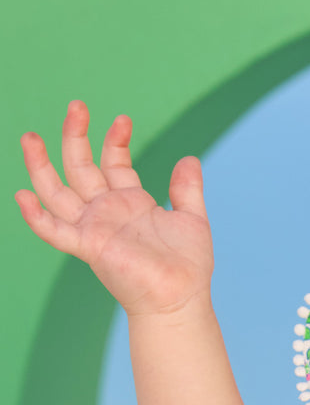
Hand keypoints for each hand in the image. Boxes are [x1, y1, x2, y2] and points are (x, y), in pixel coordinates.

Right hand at [14, 100, 212, 316]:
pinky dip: (36, 217)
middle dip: (75, 136)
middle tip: (76, 105)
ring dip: (41, 166)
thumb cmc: (188, 266)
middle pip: (79, 167)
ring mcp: (94, 228)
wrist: (182, 299)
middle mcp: (106, 211)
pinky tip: (21, 196)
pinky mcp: (89, 248)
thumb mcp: (192, 218)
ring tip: (30, 137)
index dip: (114, 140)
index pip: (112, 162)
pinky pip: (55, 232)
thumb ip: (187, 190)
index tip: (123, 120)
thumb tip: (189, 158)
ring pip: (56, 192)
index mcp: (129, 202)